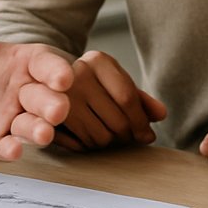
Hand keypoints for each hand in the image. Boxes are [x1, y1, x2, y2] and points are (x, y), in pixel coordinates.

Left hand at [0, 0, 74, 159]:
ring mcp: (12, 117)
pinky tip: (12, 149)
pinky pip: (8, 145)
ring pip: (33, 125)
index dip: (56, 70)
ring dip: (40, 130)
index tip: (64, 77)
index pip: (45, 64)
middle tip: (58, 110)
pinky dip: (12, 149)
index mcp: (22, 64)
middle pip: (47, 98)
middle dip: (55, 105)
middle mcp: (24, 92)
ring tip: (44, 133)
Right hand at [48, 49, 167, 151]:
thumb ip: (140, 99)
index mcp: (97, 60)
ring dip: (109, 143)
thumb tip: (161, 114)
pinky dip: (90, 147)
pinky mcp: (48, 119)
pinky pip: (81, 145)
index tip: (147, 136)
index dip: (141, 122)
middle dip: (127, 136)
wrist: (47, 85)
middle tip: (126, 137)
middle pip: (117, 121)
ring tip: (106, 134)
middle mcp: (76, 73)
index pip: (127, 97)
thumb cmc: (92, 87)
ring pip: (101, 137)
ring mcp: (58, 96)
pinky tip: (89, 137)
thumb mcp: (116, 85)